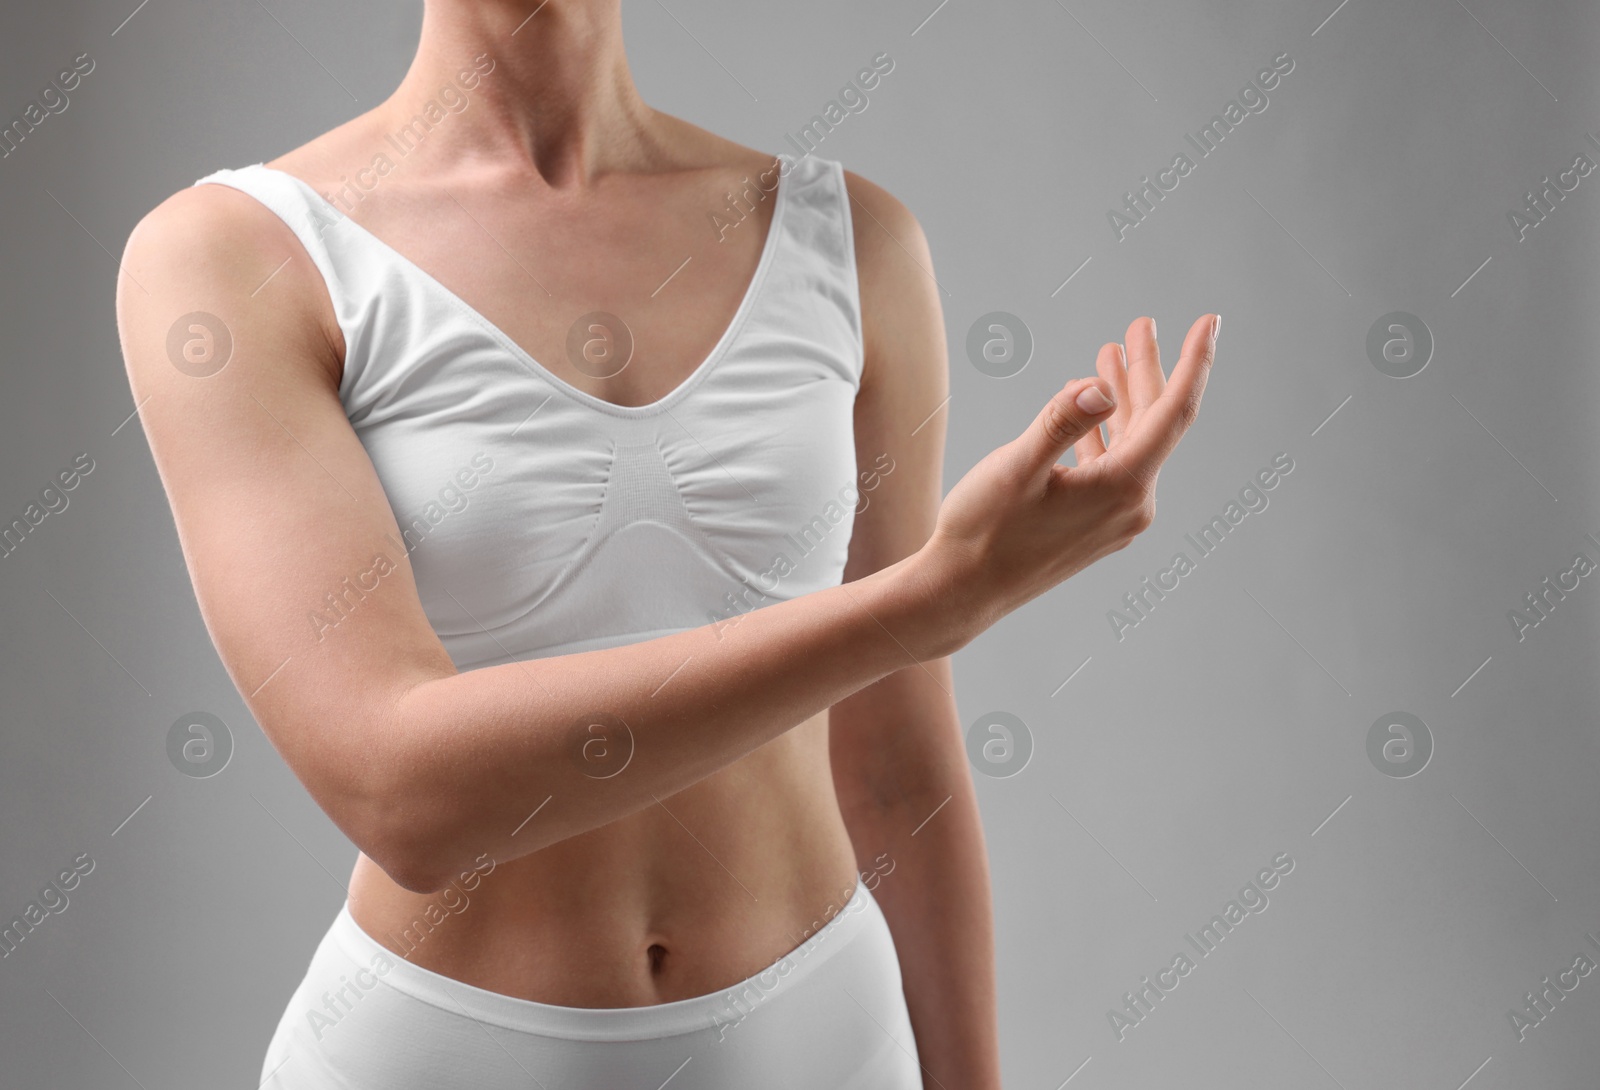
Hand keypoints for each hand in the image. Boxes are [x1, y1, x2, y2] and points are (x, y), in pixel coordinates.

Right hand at [923, 314, 1218, 636]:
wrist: (961, 592)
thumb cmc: (981, 532)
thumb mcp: (1015, 467)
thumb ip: (1060, 422)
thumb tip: (1099, 386)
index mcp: (1122, 488)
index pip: (1174, 412)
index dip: (1194, 360)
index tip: (1210, 320)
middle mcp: (1131, 506)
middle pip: (1153, 423)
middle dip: (1146, 370)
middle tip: (1141, 324)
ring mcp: (1115, 520)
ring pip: (1131, 445)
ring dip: (1121, 399)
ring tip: (1109, 354)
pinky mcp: (1095, 528)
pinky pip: (1113, 468)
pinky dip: (1103, 433)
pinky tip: (1086, 413)